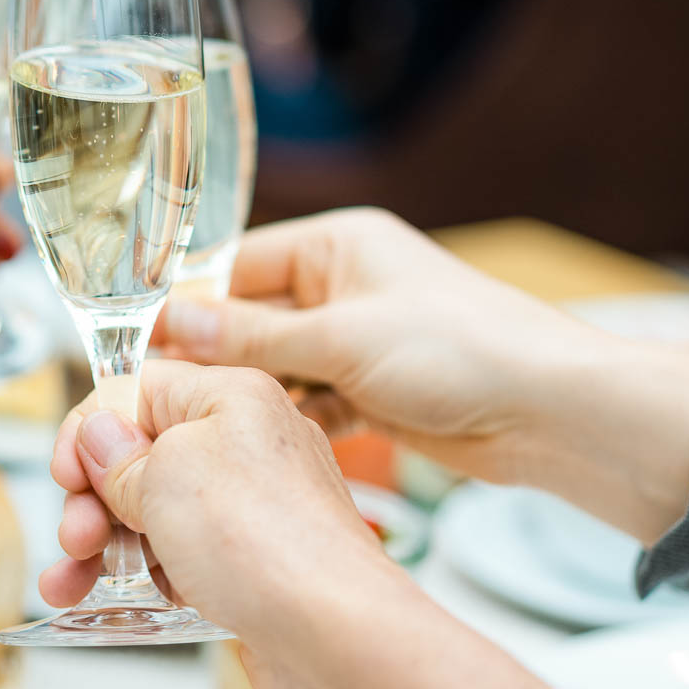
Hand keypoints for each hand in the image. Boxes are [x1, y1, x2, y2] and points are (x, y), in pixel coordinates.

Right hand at [43, 362, 393, 688]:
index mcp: (232, 396)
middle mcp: (249, 441)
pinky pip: (186, 551)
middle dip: (93, 496)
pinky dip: (146, 572)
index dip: (90, 428)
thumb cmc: (265, 543)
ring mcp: (256, 503)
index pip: (138, 388)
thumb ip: (119, 453)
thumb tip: (98, 435)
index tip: (67, 474)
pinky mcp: (258, 559)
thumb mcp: (164, 477)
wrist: (336, 635)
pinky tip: (110, 600)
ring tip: (70, 582)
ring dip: (105, 543)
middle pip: (143, 452)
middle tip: (77, 536)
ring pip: (158, 509)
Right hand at [156, 208, 587, 480]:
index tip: (140, 343)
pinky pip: (312, 400)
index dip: (189, 303)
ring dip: (251, 393)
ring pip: (279, 365)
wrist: (548, 411)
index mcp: (338, 245)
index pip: (238, 264)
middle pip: (253, 317)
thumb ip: (252, 334)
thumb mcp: (340, 337)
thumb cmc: (460, 349)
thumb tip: (171, 321)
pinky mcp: (375, 391)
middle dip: (214, 354)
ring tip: (198, 426)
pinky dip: (289, 418)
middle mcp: (345, 285)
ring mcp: (360, 340)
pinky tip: (257, 443)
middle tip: (159, 393)